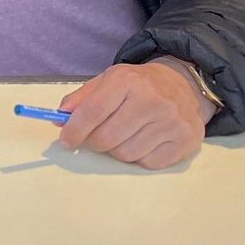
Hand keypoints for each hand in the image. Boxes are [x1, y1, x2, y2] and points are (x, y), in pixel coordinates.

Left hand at [57, 59, 212, 169]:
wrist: (183, 85)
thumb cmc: (139, 85)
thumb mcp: (109, 80)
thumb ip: (82, 98)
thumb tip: (59, 119)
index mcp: (127, 80)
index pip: (93, 111)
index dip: (74, 129)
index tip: (65, 140)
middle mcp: (151, 99)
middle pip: (107, 138)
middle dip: (93, 142)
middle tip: (93, 138)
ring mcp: (171, 122)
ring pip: (126, 154)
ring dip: (116, 150)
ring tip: (122, 135)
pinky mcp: (184, 142)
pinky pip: (148, 163)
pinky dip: (138, 157)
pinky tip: (142, 140)